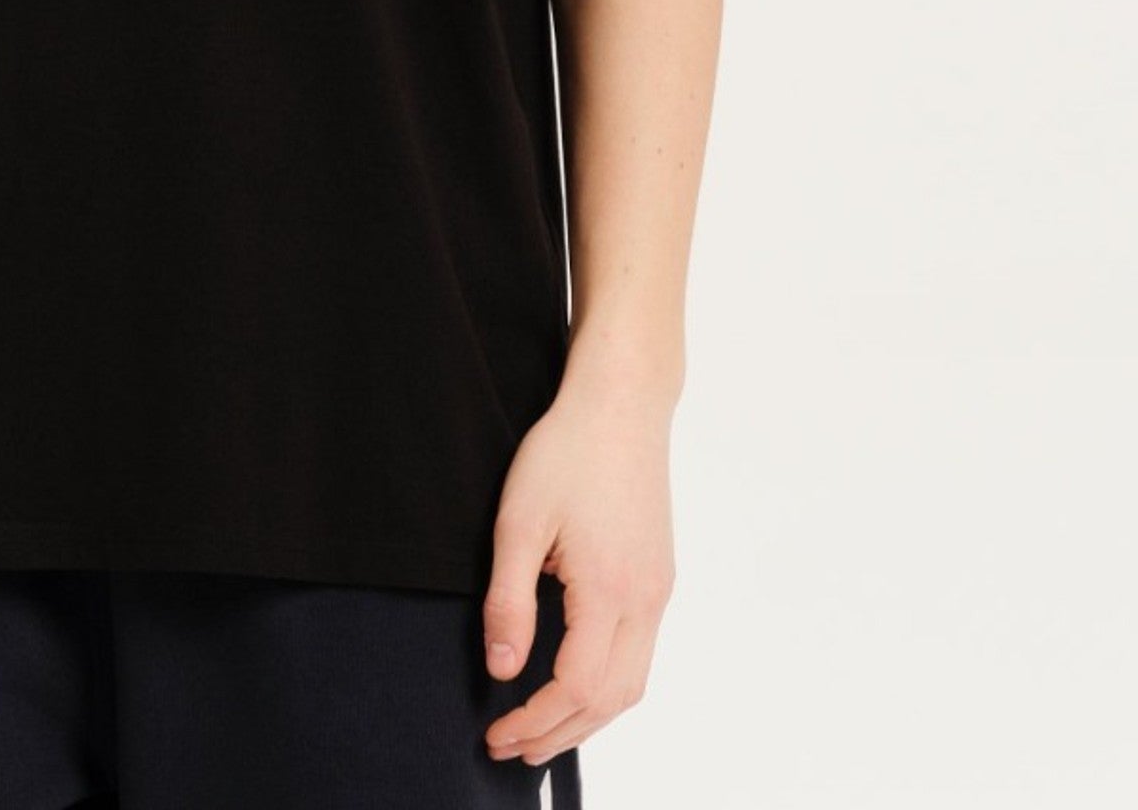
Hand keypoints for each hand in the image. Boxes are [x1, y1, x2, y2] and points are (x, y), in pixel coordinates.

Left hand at [479, 371, 676, 764]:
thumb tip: (502, 669)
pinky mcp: (659, 577)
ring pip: (632, 683)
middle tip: (510, 748)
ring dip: (587, 716)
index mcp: (610, 592)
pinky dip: (607, 684)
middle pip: (611, 701)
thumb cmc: (565, 453)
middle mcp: (646, 601)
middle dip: (559, 733)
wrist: (621, 406)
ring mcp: (658, 591)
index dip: (534, 720)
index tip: (495, 732)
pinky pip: (639, 654)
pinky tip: (574, 681)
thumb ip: (509, 601)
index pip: (576, 687)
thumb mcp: (518, 521)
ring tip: (540, 729)